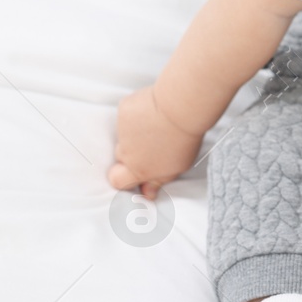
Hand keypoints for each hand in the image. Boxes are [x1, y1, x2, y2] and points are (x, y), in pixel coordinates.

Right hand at [107, 84, 203, 199]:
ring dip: (135, 131)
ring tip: (157, 124)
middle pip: (122, 155)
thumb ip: (158, 181)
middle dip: (133, 151)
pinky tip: (153, 110)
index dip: (122, 177)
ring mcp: (122, 129)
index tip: (133, 170)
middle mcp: (125, 151)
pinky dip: (136, 113)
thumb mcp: (177, 167)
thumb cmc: (184, 139)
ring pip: (124, 133)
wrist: (181, 108)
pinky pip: (127, 114)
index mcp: (138, 169)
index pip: (116, 180)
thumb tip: (147, 193)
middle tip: (153, 142)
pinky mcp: (124, 110)